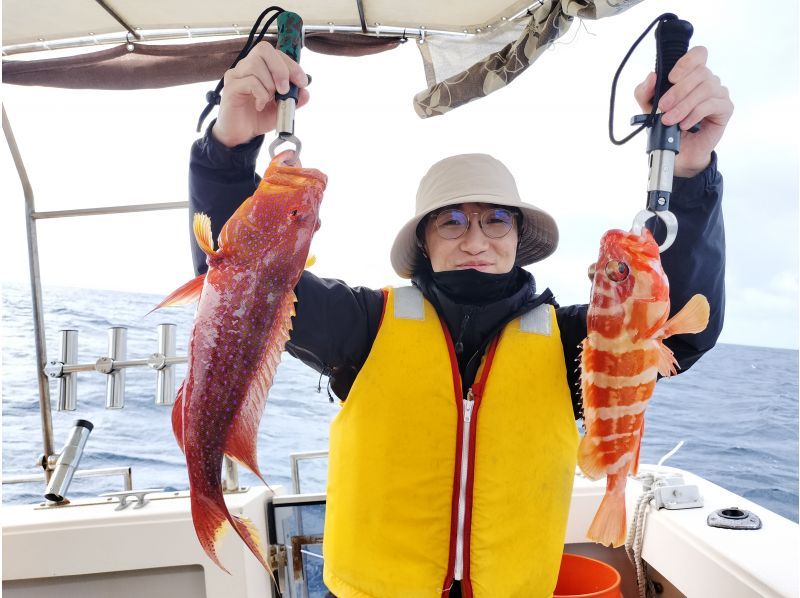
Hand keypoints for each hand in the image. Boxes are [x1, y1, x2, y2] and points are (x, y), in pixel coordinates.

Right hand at [212, 41, 310, 147]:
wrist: (241, 135)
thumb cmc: (258, 117)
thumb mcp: (282, 108)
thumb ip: (295, 99)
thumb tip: (306, 92)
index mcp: (260, 67)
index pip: (275, 52)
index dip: (291, 65)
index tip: (302, 82)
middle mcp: (246, 66)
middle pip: (263, 49)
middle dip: (280, 69)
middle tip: (285, 90)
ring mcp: (236, 75)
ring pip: (255, 65)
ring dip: (269, 85)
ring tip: (269, 100)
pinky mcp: (231, 87)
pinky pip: (249, 81)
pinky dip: (261, 94)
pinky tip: (260, 105)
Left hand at [634, 46, 733, 177]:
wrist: (678, 151)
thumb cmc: (667, 125)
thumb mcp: (649, 108)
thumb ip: (645, 92)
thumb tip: (652, 76)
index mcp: (691, 75)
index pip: (698, 54)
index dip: (686, 62)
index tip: (672, 78)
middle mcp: (708, 81)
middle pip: (700, 72)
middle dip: (678, 91)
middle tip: (664, 107)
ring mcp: (719, 93)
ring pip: (706, 88)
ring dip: (684, 105)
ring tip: (671, 120)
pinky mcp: (725, 108)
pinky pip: (712, 104)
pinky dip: (695, 114)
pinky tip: (685, 125)